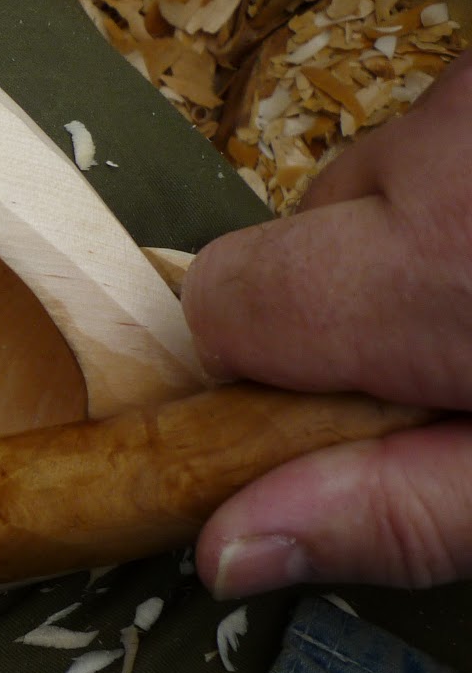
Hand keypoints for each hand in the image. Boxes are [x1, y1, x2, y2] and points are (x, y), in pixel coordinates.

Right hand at [182, 49, 471, 597]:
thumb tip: (226, 549)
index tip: (340, 406)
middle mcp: (451, 140)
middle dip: (364, 293)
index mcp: (435, 268)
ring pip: (390, 172)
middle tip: (468, 351)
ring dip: (437, 230)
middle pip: (303, 230)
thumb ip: (397, 509)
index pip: (225, 299)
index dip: (263, 364)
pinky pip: (456, 123)